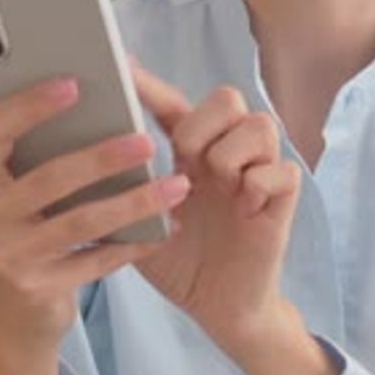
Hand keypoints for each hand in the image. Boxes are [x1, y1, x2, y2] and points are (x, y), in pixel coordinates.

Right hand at [0, 61, 190, 374]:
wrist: (17, 303)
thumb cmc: (21, 216)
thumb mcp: (6, 172)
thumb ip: (5, 123)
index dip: (31, 106)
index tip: (74, 84)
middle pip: (49, 179)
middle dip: (103, 158)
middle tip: (148, 141)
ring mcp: (8, 255)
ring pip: (81, 222)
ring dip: (134, 202)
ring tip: (178, 186)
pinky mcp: (38, 288)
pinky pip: (96, 262)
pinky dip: (134, 244)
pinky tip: (167, 228)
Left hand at [132, 65, 301, 359]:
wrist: (216, 307)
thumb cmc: (177, 260)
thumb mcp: (139, 221)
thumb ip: (123, 187)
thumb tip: (92, 153)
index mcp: (191, 150)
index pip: (173, 103)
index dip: (149, 84)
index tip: (121, 66)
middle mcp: (226, 152)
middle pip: (227, 97)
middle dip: (202, 123)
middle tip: (186, 159)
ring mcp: (257, 172)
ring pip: (260, 124)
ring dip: (231, 153)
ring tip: (217, 187)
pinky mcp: (282, 199)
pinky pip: (282, 169)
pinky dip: (260, 184)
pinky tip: (244, 209)